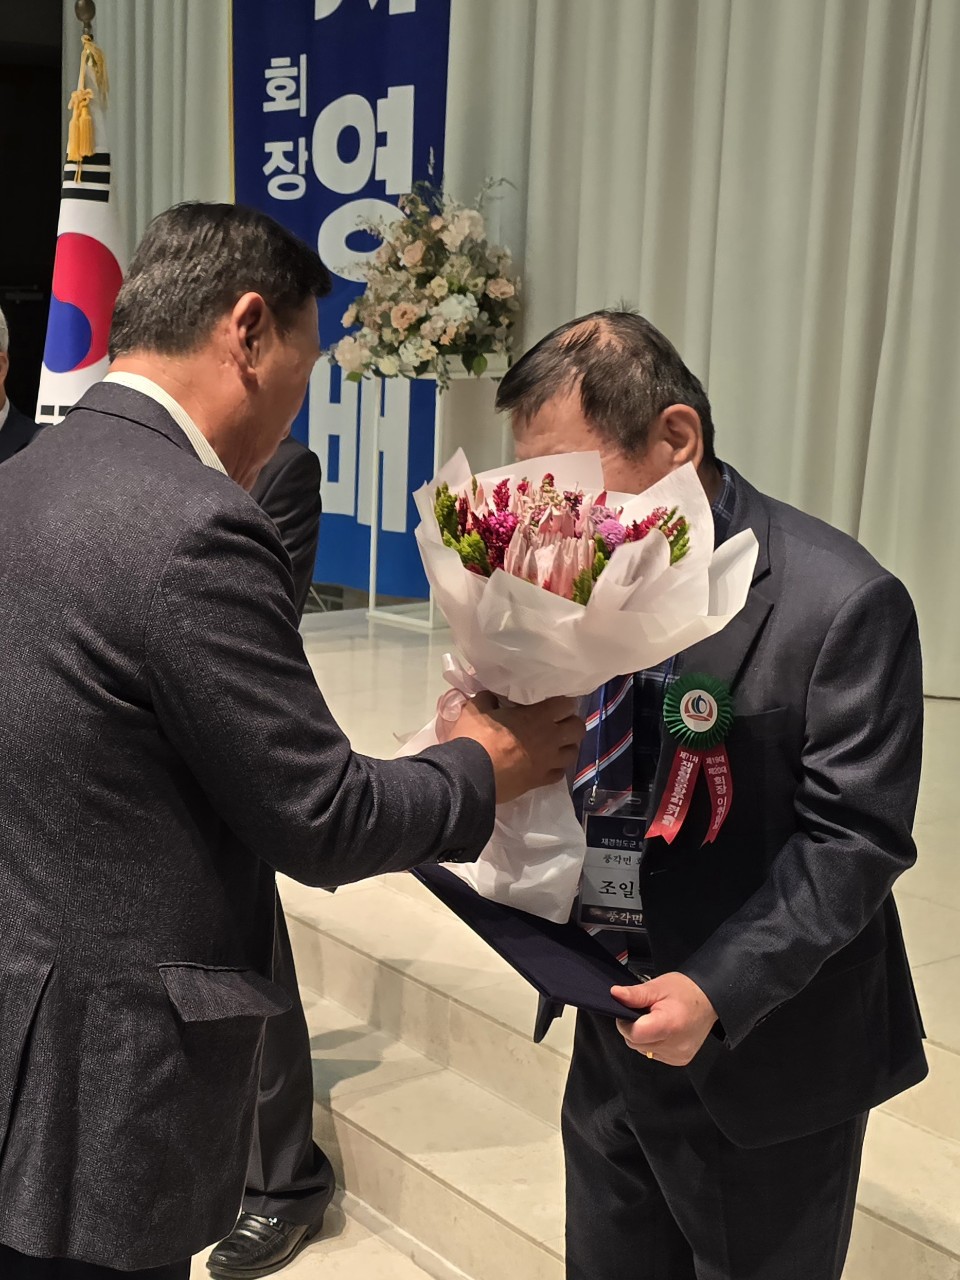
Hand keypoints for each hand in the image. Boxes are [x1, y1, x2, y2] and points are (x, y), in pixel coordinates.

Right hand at [448, 692, 584, 803]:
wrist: (470, 775)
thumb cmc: (475, 738)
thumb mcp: (476, 709)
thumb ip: (488, 699)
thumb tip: (491, 697)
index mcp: (538, 716)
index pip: (567, 703)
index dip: (562, 702)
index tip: (552, 703)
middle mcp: (550, 738)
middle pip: (578, 728)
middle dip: (570, 724)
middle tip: (557, 724)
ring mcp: (548, 762)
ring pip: (573, 753)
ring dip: (566, 747)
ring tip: (554, 745)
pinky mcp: (541, 781)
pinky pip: (559, 774)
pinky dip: (556, 768)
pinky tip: (545, 765)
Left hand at [612, 972, 717, 1066]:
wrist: (710, 1000)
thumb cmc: (685, 991)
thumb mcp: (658, 986)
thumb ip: (636, 994)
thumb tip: (615, 994)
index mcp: (668, 1025)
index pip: (634, 1033)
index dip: (625, 1022)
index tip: (629, 1010)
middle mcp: (674, 1045)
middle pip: (636, 1043)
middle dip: (634, 1028)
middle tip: (645, 1012)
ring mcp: (678, 1055)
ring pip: (643, 1050)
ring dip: (644, 1037)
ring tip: (656, 1020)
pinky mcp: (680, 1060)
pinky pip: (655, 1054)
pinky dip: (654, 1043)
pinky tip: (664, 1030)